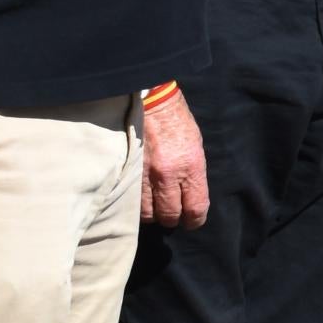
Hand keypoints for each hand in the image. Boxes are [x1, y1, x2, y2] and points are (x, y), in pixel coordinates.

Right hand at [140, 93, 208, 228]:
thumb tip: (190, 196)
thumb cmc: (177, 122)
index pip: (195, 208)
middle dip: (172, 219)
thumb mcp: (196, 147)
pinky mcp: (126, 172)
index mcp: (191, 167)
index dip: (194, 220)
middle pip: (169, 215)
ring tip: (154, 207)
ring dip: (152, 214)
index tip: (192, 221)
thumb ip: (193, 174)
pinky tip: (140, 199)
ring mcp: (144, 175)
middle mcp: (168, 175)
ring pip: (147, 213)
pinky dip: (136, 205)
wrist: (151, 101)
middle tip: (172, 215)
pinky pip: (131, 201)